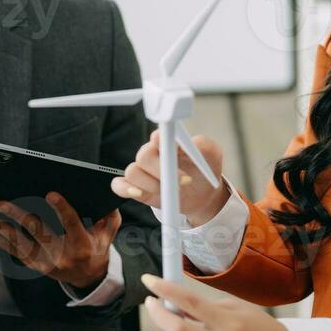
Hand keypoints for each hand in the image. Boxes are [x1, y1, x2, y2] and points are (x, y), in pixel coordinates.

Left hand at [0, 193, 120, 290]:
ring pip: (17, 242)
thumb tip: (106, 196)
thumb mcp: (107, 234)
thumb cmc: (95, 248)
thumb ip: (109, 216)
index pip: (72, 224)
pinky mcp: (31, 263)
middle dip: (18, 216)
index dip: (62, 209)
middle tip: (2, 203)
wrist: (86, 277)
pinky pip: (9, 249)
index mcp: (81, 244)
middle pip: (37, 232)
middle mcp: (60, 255)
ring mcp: (43, 261)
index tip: (51, 194)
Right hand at [111, 130, 226, 226]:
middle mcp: (152, 154)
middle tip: (183, 180)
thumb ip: (199, 143)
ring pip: (132, 172)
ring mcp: (143, 171)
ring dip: (150, 184)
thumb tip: (178, 141)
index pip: (157, 136)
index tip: (169, 150)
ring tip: (170, 191)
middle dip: (161, 170)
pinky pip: (119, 185)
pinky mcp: (137, 188)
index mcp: (168, 142)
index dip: (159, 142)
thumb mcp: (211, 154)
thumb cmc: (205, 170)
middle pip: (143, 156)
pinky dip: (125, 189)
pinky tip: (138, 193)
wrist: (203, 194)